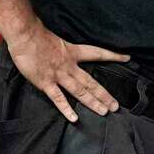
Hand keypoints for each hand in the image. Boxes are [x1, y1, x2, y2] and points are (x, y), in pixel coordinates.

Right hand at [6, 21, 130, 121]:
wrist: (25, 35)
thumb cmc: (37, 35)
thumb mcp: (57, 40)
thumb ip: (63, 49)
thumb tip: (65, 53)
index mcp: (73, 52)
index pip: (98, 53)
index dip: (113, 56)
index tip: (127, 58)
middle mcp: (69, 65)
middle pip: (91, 82)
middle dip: (104, 94)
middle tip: (116, 106)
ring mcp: (58, 75)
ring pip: (80, 91)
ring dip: (92, 102)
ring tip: (104, 112)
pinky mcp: (46, 83)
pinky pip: (58, 98)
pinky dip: (66, 109)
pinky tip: (74, 118)